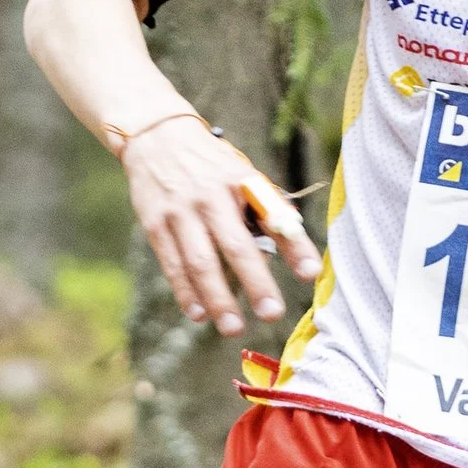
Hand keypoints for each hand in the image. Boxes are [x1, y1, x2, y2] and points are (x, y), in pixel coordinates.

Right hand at [125, 117, 322, 335]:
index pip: (273, 216)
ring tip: (234, 328)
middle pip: (235, 246)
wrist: (156, 138)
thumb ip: (268, 212)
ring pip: (200, 262)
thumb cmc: (212, 168)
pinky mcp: (155, 224)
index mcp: (241, 183)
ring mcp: (180, 211)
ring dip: (218, 298)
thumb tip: (301, 255)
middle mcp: (210, 197)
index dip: (294, 245)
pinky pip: (172, 264)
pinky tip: (199, 314)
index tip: (311, 274)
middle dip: (255, 282)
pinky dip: (186, 291)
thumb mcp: (244, 177)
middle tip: (272, 314)